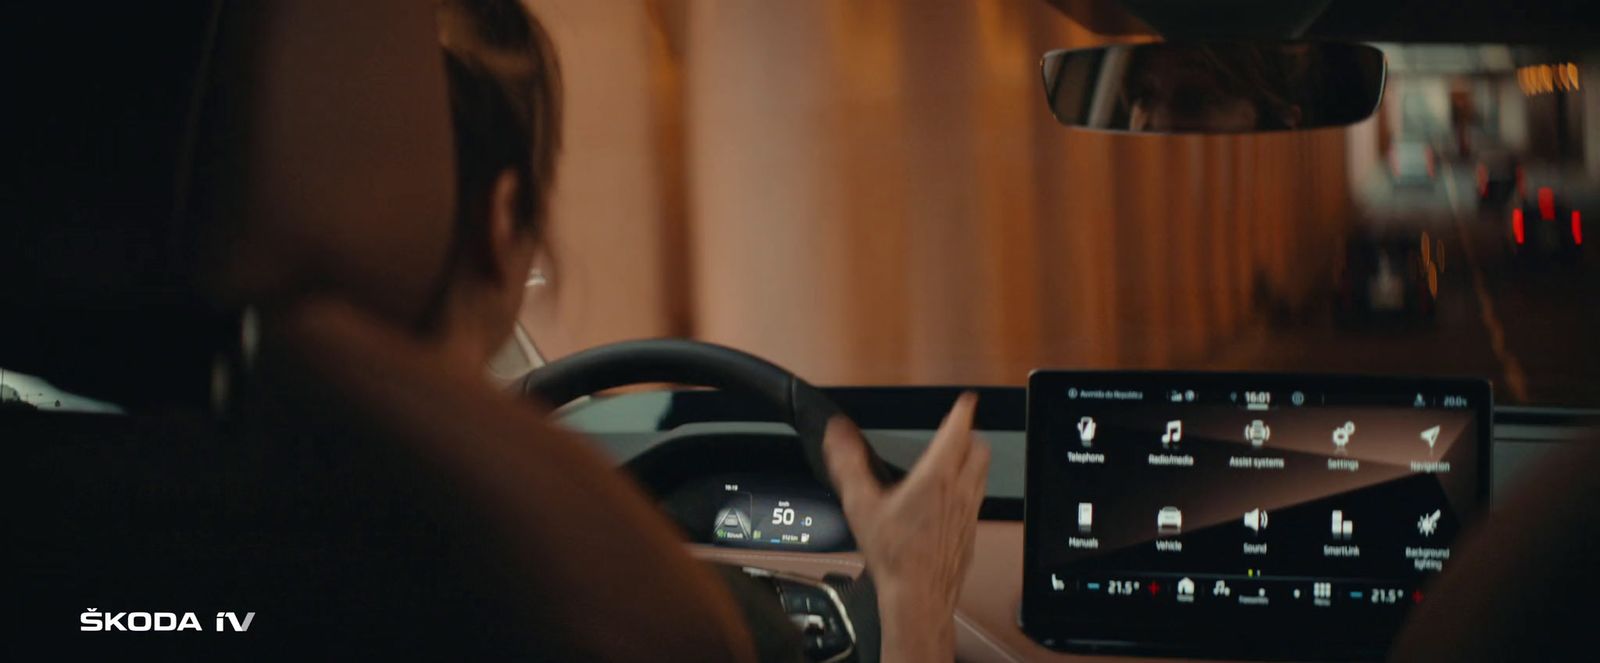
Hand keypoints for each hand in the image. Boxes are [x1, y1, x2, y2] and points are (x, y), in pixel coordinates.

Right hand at [824, 392, 989, 662]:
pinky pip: (977, 500)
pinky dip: (969, 488)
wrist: (918, 598)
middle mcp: (959, 491)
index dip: (962, 411)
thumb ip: (848, 463)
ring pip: (982, 474)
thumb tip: (836, 433)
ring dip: (973, 460)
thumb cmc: (894, 556)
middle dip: (970, 435)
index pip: (958, 432)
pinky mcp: (971, 532)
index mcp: (936, 478)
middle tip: (959, 429)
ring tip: (957, 458)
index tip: (965, 401)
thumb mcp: (860, 505)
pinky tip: (950, 500)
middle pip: (979, 449)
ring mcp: (970, 512)